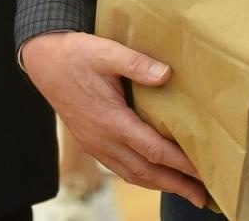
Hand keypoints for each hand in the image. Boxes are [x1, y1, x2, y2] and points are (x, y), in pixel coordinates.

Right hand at [20, 31, 205, 206]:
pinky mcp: (93, 143)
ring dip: (161, 185)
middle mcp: (104, 140)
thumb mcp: (107, 52)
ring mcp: (97, 145)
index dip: (179, 164)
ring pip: (133, 174)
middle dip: (177, 185)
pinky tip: (155, 176)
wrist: (45, 63)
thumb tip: (166, 74)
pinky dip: (142, 176)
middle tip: (203, 196)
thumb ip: (137, 64)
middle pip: (146, 171)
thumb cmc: (77, 56)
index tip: (203, 172)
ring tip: (186, 191)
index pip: (153, 150)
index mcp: (111, 121)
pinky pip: (121, 169)